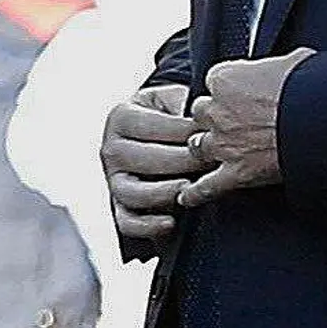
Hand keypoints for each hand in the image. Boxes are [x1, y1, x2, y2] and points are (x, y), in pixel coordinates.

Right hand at [101, 83, 210, 240]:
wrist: (156, 138)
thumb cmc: (170, 118)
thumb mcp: (174, 101)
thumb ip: (186, 106)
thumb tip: (208, 121)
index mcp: (122, 116)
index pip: (154, 127)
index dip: (187, 134)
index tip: (215, 138)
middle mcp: (112, 149)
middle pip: (143, 159)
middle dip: (182, 163)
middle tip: (211, 164)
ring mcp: (113, 180)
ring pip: (132, 192)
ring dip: (164, 192)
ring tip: (191, 189)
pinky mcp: (120, 206)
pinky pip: (127, 222)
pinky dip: (147, 226)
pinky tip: (170, 222)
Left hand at [177, 49, 315, 208]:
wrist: (326, 121)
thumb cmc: (313, 87)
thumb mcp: (295, 62)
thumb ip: (278, 65)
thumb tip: (292, 63)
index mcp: (226, 79)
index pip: (215, 82)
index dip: (229, 90)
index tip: (242, 94)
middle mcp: (218, 111)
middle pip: (202, 114)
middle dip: (214, 119)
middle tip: (233, 122)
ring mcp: (224, 144)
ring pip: (198, 147)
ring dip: (205, 149)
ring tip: (216, 151)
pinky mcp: (236, 173)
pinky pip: (207, 187)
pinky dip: (196, 194)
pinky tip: (188, 198)